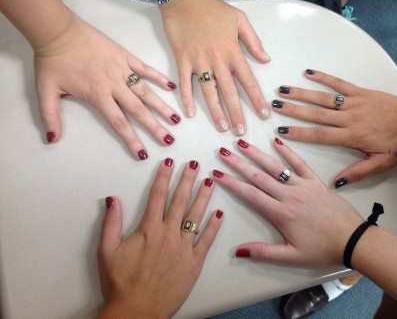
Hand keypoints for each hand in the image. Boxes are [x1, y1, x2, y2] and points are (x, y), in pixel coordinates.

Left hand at [34, 13, 180, 159]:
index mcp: (98, 95)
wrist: (58, 30)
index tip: (143, 152)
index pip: (119, 122)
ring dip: (162, 106)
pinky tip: (171, 86)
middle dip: (155, 127)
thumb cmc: (52, 60)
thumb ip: (49, 116)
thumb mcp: (45, 91)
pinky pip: (145, 68)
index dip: (131, 139)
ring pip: (146, 91)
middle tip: (168, 139)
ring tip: (176, 119)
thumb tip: (52, 138)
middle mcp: (114, 84)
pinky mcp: (124, 55)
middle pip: (138, 110)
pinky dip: (158, 77)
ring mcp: (121, 69)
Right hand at [97, 158, 222, 317]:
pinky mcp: (194, 262)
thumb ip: (110, 223)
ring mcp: (184, 248)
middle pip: (179, 200)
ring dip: (203, 197)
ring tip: (210, 181)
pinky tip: (219, 213)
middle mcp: (168, 234)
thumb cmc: (121, 284)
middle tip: (195, 165)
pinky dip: (214, 226)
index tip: (169, 162)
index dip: (164, 176)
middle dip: (188, 180)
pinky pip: (207, 240)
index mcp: (148, 229)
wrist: (137, 311)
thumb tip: (112, 200)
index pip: (157, 195)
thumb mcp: (107, 251)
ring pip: (196, 216)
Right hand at [159, 0, 270, 135]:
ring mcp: (199, 62)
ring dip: (216, 111)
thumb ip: (253, 41)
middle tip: (241, 132)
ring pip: (209, 92)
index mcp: (233, 52)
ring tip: (222, 128)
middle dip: (237, 114)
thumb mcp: (240, 20)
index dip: (257, 100)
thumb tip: (265, 59)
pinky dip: (186, 98)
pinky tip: (190, 113)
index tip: (263, 115)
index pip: (249, 81)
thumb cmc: (213, 9)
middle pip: (230, 92)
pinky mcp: (182, 60)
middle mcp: (218, 60)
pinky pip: (184, 83)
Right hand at [213, 138, 362, 266]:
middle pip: (258, 176)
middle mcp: (289, 195)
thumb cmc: (323, 249)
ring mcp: (303, 186)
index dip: (231, 183)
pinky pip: (299, 163)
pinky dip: (288, 151)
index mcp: (281, 213)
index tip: (217, 173)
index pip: (250, 194)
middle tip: (223, 151)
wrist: (352, 239)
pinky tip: (276, 140)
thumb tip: (238, 250)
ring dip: (257, 154)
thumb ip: (264, 252)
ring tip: (242, 142)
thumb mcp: (292, 257)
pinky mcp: (316, 181)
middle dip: (238, 163)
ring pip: (275, 167)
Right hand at [272, 70, 396, 185]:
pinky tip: (309, 72)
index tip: (281, 131)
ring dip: (302, 93)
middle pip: (316, 114)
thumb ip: (357, 172)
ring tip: (283, 90)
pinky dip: (324, 77)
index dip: (298, 133)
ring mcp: (354, 102)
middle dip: (293, 110)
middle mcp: (348, 118)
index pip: (319, 135)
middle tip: (275, 105)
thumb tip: (335, 183)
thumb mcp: (380, 164)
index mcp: (351, 136)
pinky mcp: (360, 92)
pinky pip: (339, 83)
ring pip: (323, 98)